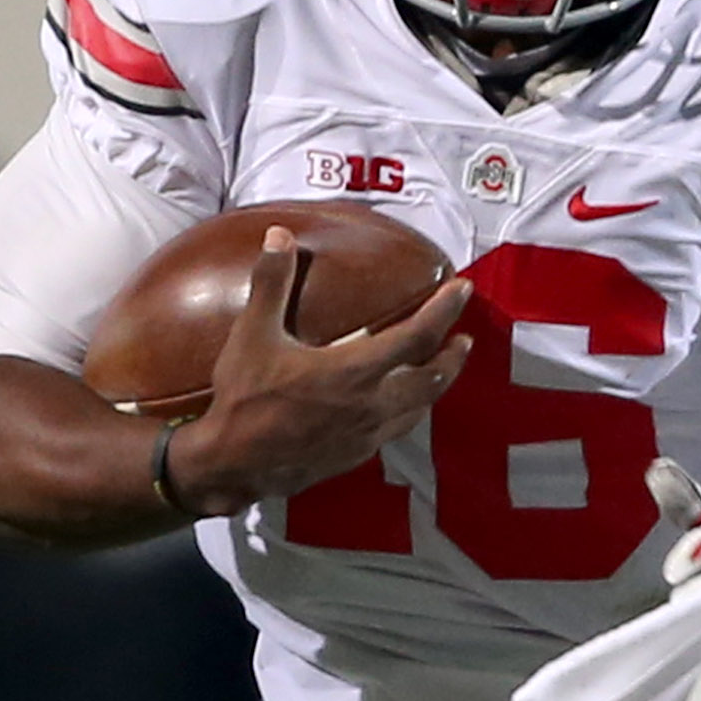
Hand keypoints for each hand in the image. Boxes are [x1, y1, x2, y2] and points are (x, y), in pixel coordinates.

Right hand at [165, 227, 470, 514]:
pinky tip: (403, 402)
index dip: (444, 310)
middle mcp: (373, 405)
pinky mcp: (359, 455)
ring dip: (436, 384)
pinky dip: (411, 408)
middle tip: (464, 338)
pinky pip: (399, 427)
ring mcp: (369, 434)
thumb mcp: (253, 335)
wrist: (236, 464)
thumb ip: (271, 284)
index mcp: (354, 371)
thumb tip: (279, 236)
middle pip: (433, 378)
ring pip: (420, 406)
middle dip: (454, 356)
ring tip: (441, 366)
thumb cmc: (245, 398)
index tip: (463, 289)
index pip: (417, 335)